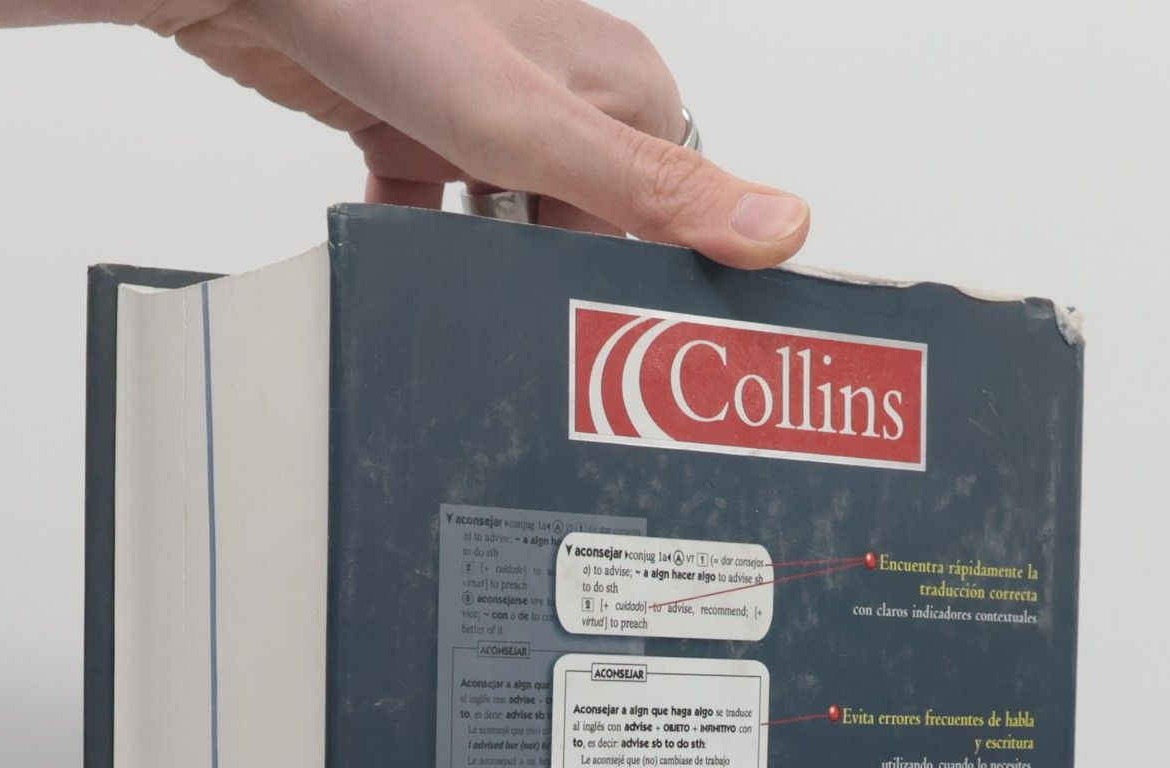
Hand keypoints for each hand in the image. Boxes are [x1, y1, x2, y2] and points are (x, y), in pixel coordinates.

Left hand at [133, 0, 809, 267]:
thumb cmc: (390, 14)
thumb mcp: (541, 128)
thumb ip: (655, 192)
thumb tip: (780, 227)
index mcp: (619, 84)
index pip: (664, 214)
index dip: (636, 275)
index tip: (613, 334)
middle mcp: (558, 92)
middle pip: (579, 231)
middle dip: (542, 274)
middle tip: (515, 313)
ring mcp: (481, 110)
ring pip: (502, 228)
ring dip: (475, 263)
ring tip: (452, 280)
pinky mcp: (413, 124)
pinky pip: (430, 213)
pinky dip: (413, 241)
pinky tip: (398, 251)